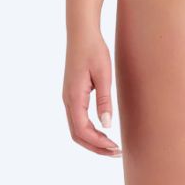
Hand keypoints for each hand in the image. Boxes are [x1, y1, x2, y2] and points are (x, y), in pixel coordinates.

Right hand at [62, 30, 121, 156]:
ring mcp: (68, 98)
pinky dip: (89, 131)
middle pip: (77, 134)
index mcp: (74, 97)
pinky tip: (103, 130)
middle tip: (116, 152)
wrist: (82, 33)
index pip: (82, 130)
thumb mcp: (103, 74)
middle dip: (96, 147)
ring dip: (92, 140)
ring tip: (112, 146)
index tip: (115, 148)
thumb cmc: (94, 50)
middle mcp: (67, 100)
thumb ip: (104, 100)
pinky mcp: (72, 94)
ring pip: (76, 128)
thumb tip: (107, 125)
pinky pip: (77, 119)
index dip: (98, 143)